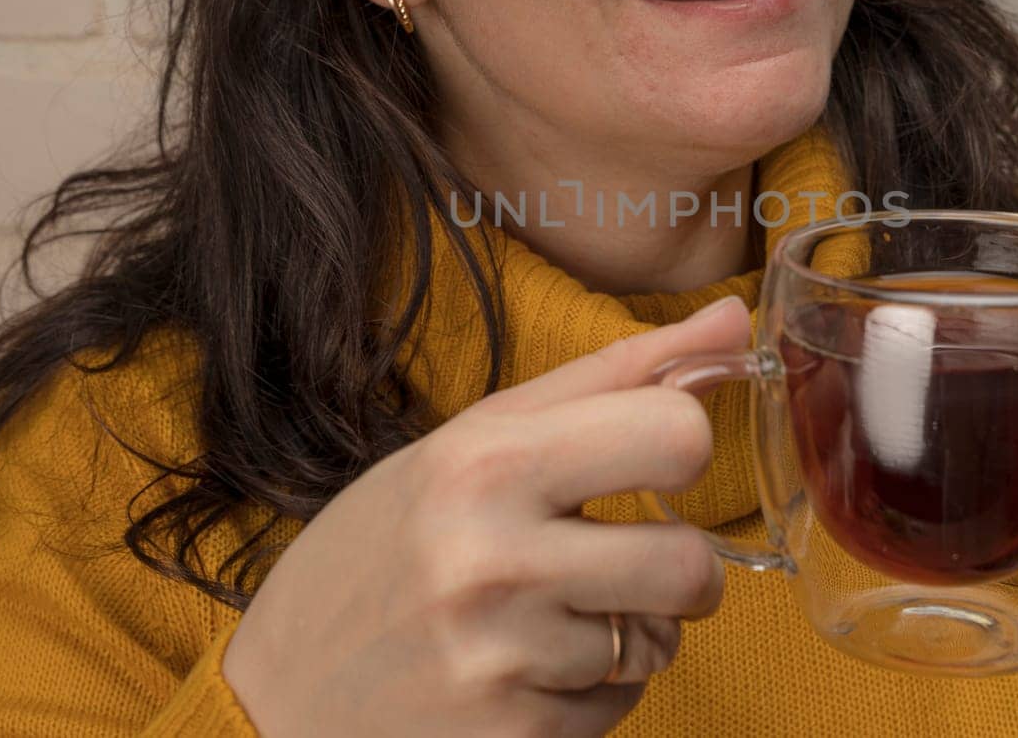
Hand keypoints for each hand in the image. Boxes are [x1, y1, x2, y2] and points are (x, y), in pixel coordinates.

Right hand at [222, 295, 751, 736]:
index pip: (676, 434)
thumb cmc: (384, 548)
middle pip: (692, 563)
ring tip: (551, 616)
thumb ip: (613, 376)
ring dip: (631, 631)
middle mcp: (494, 558)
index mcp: (484, 462)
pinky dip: (594, 689)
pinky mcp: (512, 734)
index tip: (649, 460)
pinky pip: (624, 704)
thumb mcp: (476, 438)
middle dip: (679, 566)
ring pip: (663, 642)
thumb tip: (738, 321)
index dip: (681, 447)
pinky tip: (525, 668)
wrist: (279, 697)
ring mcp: (501, 657)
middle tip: (626, 557)